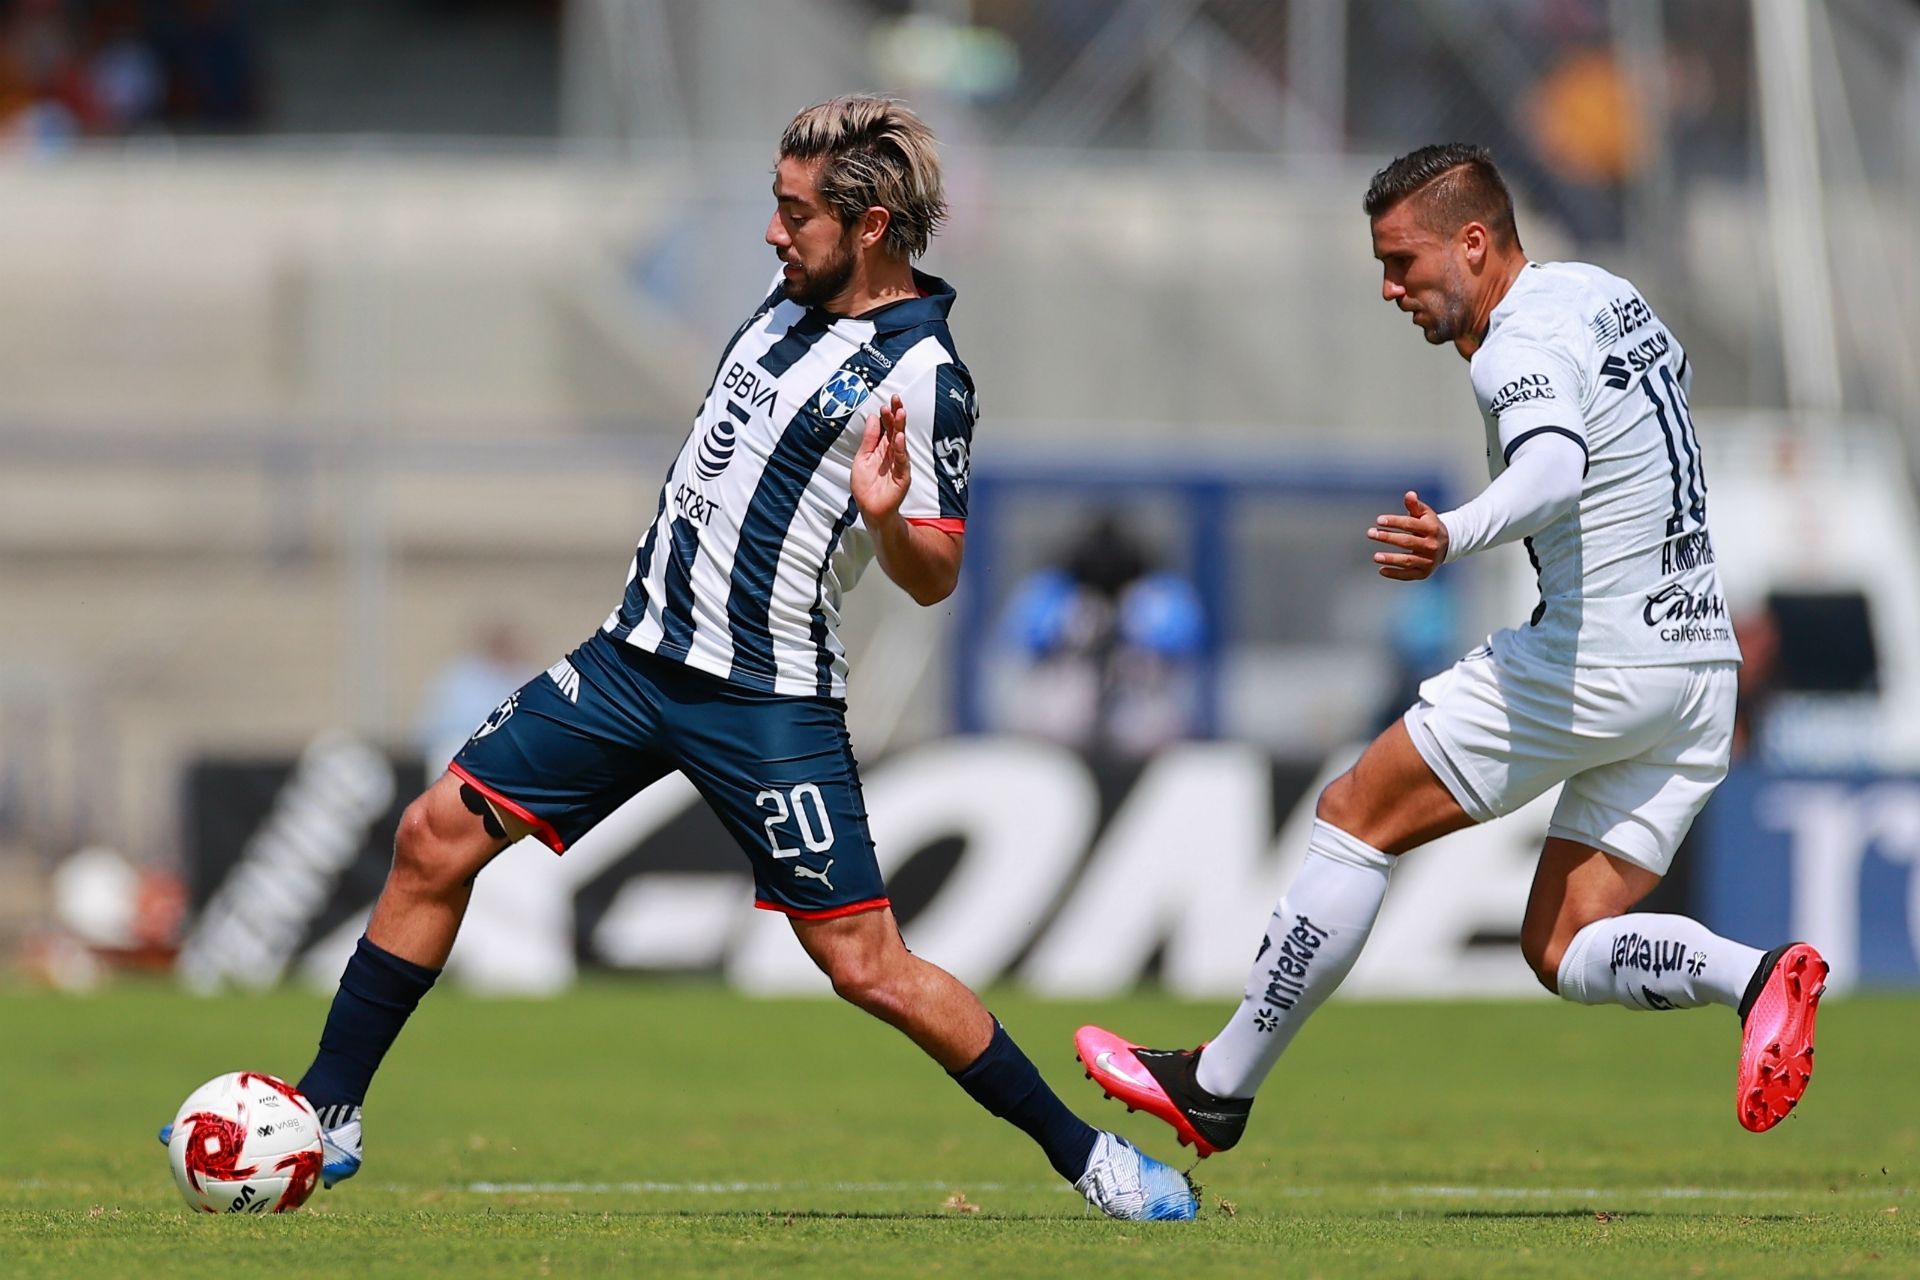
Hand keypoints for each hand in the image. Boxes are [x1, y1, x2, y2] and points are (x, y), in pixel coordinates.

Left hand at [851, 394, 910, 523]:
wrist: (870, 509)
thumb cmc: (866, 486)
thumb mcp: (862, 458)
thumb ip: (868, 439)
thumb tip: (872, 418)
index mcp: (882, 448)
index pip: (887, 427)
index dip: (887, 415)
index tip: (886, 403)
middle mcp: (892, 454)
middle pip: (896, 430)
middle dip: (897, 415)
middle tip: (897, 400)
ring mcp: (898, 464)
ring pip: (901, 442)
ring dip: (900, 427)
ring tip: (900, 413)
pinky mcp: (902, 476)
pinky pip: (902, 460)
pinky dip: (900, 449)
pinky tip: (899, 438)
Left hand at [1367, 490, 1448, 579]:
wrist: (1448, 545)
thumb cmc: (1429, 526)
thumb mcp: (1425, 514)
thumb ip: (1415, 505)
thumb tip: (1409, 494)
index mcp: (1431, 529)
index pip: (1411, 524)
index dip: (1394, 522)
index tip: (1379, 520)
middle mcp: (1431, 545)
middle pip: (1407, 542)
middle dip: (1388, 538)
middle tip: (1371, 533)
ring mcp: (1428, 560)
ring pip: (1408, 560)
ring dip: (1391, 559)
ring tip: (1375, 556)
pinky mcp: (1424, 573)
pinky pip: (1408, 575)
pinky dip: (1395, 574)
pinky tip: (1381, 570)